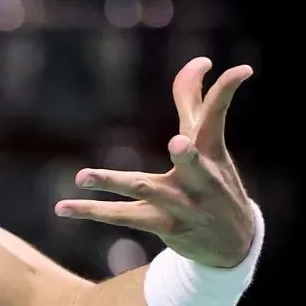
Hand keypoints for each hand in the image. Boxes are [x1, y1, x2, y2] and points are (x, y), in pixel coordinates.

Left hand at [55, 57, 256, 267]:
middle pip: (192, 163)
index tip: (243, 70)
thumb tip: (199, 62)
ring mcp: (180, 204)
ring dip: (114, 182)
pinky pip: (122, 217)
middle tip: (180, 142)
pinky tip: (62, 207)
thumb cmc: (216, 181)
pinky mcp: (162, 225)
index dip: (227, 91)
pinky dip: (92, 212)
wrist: (233, 244)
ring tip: (82, 176)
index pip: (219, 116)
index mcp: (212, 151)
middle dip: (187, 155)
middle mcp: (200, 178)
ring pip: (145, 190)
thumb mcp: (208, 144)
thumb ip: (195, 102)